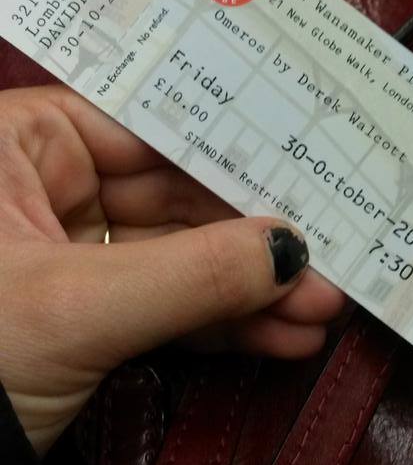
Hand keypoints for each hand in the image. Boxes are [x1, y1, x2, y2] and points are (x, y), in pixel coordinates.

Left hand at [0, 87, 344, 454]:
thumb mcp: (73, 308)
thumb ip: (189, 274)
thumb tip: (289, 249)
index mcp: (16, 146)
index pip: (144, 129)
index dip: (228, 148)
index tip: (302, 166)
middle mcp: (41, 188)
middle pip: (173, 196)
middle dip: (255, 236)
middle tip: (329, 252)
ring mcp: (67, 254)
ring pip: (177, 257)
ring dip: (251, 287)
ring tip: (320, 306)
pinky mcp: (85, 314)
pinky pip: (164, 306)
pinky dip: (219, 325)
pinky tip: (278, 335)